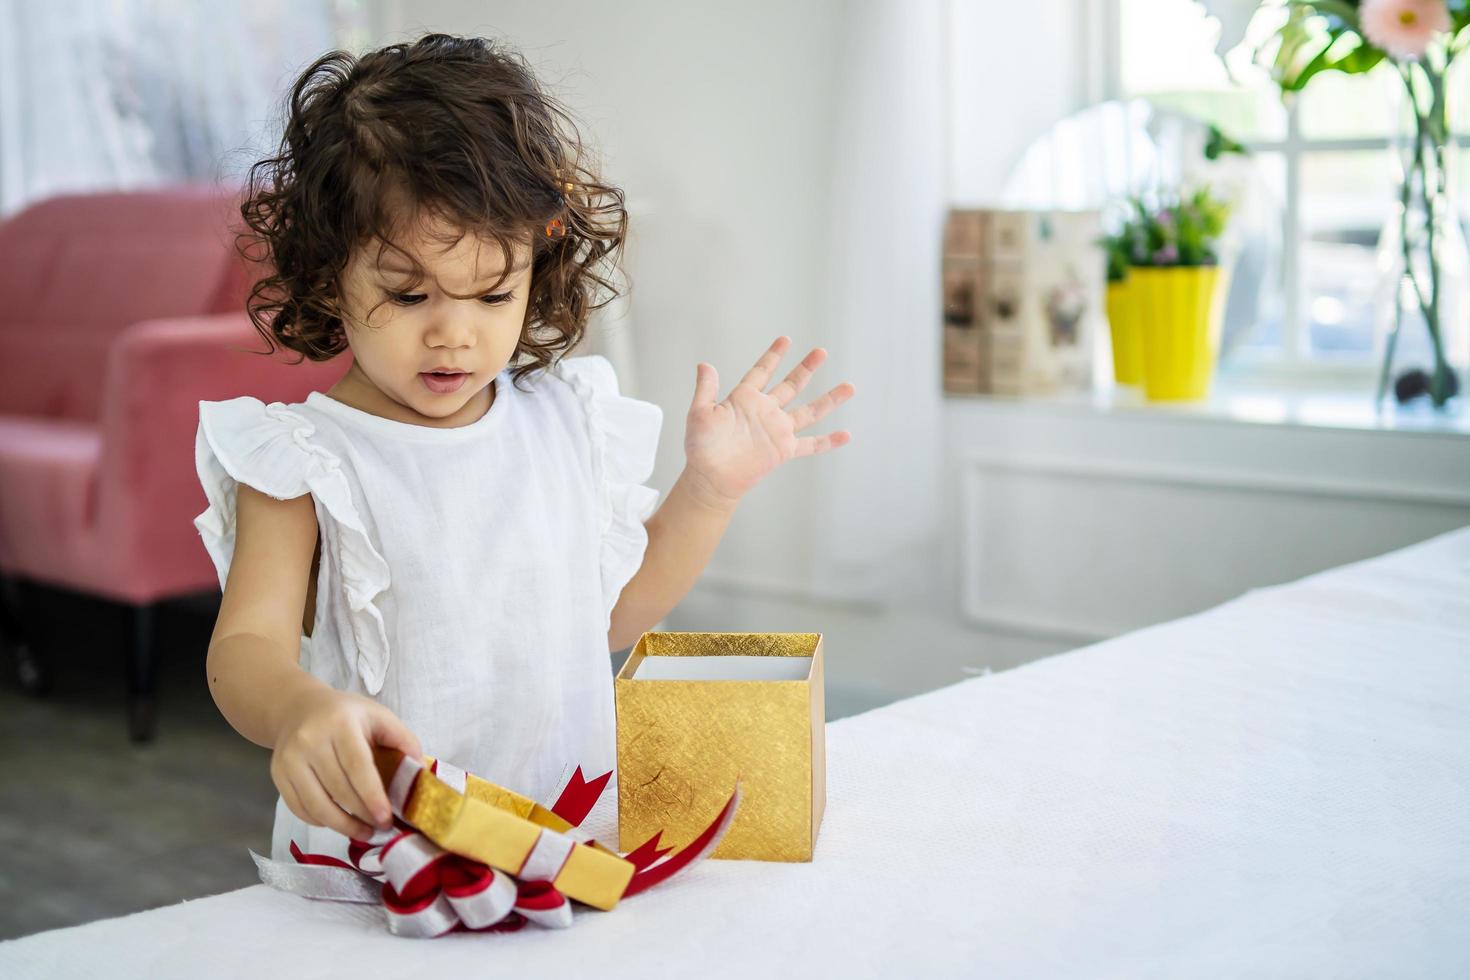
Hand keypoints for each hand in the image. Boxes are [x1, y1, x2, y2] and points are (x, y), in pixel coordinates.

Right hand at [269, 684, 422, 840]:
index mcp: (340, 724)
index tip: (385, 818)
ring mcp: (290, 759)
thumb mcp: (378, 716)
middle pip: (338, 789)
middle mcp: (310, 741)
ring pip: (317, 804)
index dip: (371, 796)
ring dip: (342, 826)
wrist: (297, 708)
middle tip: (381, 827)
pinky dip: (320, 821)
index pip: (357, 766)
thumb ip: (402, 739)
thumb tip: (419, 770)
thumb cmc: (345, 715)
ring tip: (363, 832)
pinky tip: (338, 821)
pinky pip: (300, 808)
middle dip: (361, 815)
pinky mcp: (278, 775)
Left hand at [685, 336, 855, 506]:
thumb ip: (706, 388)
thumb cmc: (701, 447)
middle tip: (821, 352)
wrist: (710, 477)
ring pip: (809, 411)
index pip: (762, 371)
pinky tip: (845, 435)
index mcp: (745, 398)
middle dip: (807, 368)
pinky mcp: (784, 450)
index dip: (774, 356)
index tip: (786, 340)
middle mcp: (765, 411)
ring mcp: (777, 430)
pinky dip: (828, 441)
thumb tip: (704, 364)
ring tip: (849, 387)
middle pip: (791, 385)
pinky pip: (810, 445)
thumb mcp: (699, 413)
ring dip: (829, 399)